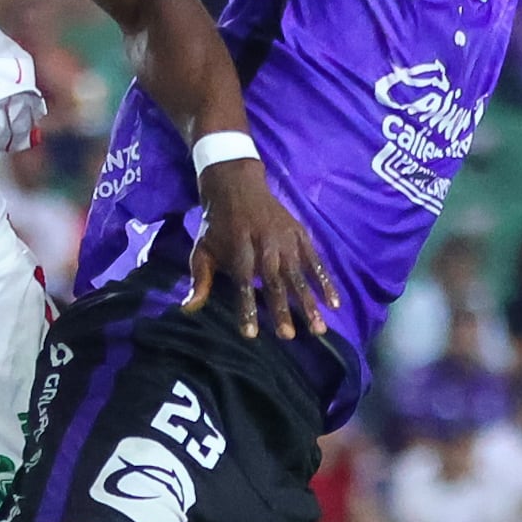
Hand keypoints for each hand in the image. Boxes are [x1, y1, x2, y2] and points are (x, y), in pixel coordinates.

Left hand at [185, 159, 338, 339]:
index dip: (247, 308)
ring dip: (309, 302)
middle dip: (282, 309)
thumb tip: (187, 309)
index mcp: (238, 247)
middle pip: (275, 280)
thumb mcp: (202, 249)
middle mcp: (264, 243)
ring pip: (299, 274)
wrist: (236, 184)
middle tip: (288, 336)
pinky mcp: (301, 234)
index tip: (251, 334)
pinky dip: (326, 281)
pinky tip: (333, 303)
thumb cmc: (217, 225)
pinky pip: (316, 260)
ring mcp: (285, 238)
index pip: (243, 282)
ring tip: (318, 328)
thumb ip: (199, 279)